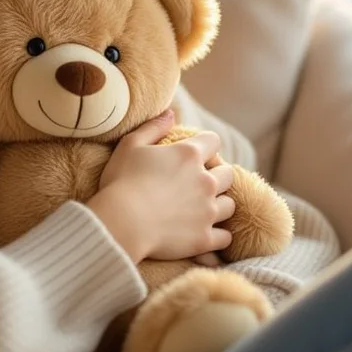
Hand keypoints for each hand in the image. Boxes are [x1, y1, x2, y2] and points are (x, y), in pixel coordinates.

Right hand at [86, 110, 235, 262]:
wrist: (121, 223)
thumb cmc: (122, 181)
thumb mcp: (130, 145)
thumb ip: (153, 127)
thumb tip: (171, 113)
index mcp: (189, 155)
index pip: (213, 141)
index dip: (205, 146)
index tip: (195, 155)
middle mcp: (206, 181)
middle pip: (228, 173)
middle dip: (218, 175)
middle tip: (200, 183)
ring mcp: (208, 211)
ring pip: (229, 205)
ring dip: (219, 205)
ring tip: (203, 209)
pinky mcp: (204, 238)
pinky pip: (225, 237)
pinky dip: (218, 235)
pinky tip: (207, 234)